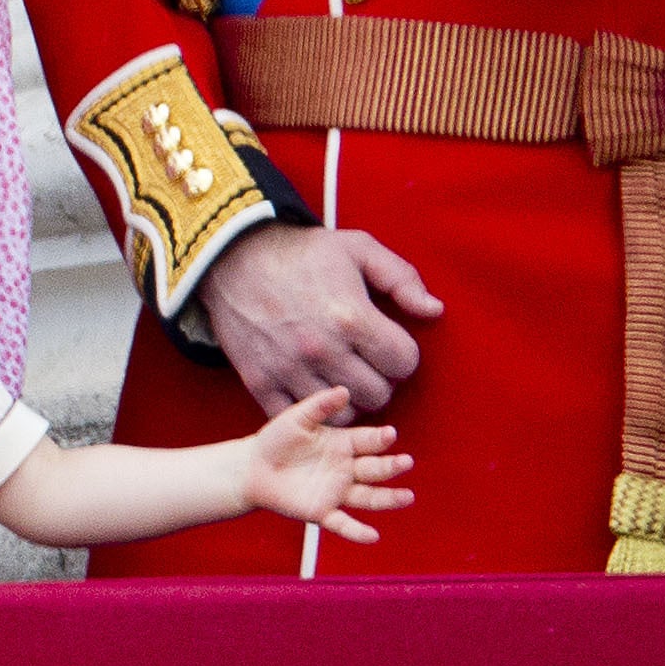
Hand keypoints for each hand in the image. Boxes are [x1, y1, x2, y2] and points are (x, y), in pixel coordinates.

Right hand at [195, 224, 444, 419]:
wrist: (230, 257)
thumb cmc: (300, 253)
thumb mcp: (357, 248)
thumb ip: (402, 278)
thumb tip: (434, 311)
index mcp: (350, 316)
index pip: (404, 363)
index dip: (402, 354)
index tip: (388, 344)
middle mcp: (322, 348)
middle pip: (379, 394)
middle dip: (379, 379)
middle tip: (366, 362)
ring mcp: (289, 368)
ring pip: (344, 414)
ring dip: (349, 399)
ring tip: (342, 377)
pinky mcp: (260, 381)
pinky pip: (299, 417)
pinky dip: (312, 411)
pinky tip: (316, 390)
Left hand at [237, 387, 418, 538]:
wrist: (251, 468)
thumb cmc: (276, 440)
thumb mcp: (296, 418)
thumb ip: (320, 405)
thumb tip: (344, 390)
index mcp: (343, 445)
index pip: (368, 441)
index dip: (379, 438)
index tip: (390, 434)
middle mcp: (346, 469)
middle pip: (374, 469)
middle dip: (391, 467)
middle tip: (406, 462)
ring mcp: (336, 492)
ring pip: (369, 498)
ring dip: (389, 499)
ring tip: (407, 497)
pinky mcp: (322, 512)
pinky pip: (343, 524)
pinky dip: (357, 532)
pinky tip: (372, 536)